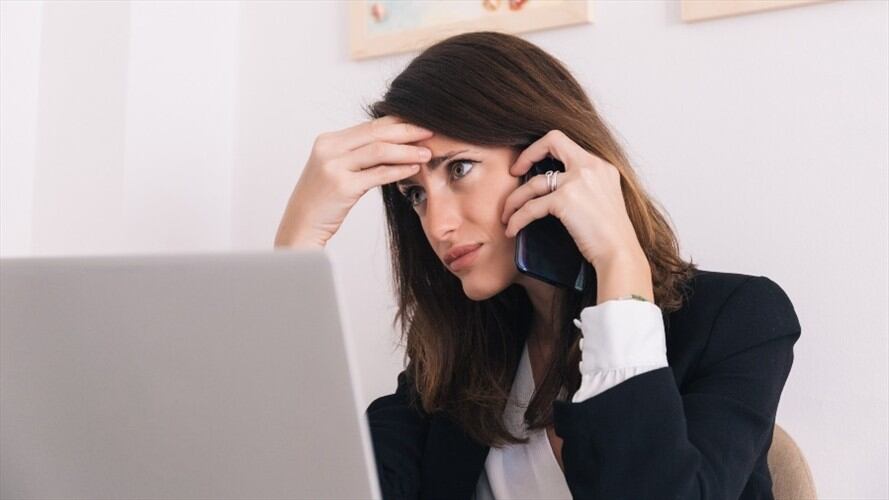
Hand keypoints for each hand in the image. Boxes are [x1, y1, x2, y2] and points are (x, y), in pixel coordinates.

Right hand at [275, 115, 433, 247]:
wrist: (300, 227)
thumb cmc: (321, 202)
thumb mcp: (335, 170)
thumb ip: (357, 155)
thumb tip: (392, 144)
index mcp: (328, 141)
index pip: (370, 125)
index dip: (397, 122)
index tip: (419, 123)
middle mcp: (329, 149)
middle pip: (376, 133)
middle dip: (407, 131)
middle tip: (430, 132)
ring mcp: (334, 167)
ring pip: (380, 151)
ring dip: (407, 151)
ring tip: (427, 154)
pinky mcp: (342, 186)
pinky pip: (378, 174)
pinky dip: (399, 170)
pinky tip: (413, 169)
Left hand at [500, 129, 645, 270]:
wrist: (620, 253)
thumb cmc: (611, 235)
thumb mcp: (604, 198)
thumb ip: (585, 185)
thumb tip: (554, 187)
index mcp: (601, 165)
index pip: (566, 143)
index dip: (543, 149)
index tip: (530, 166)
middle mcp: (590, 166)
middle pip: (551, 141)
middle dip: (526, 155)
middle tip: (513, 173)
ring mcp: (577, 181)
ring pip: (533, 183)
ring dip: (514, 200)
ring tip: (506, 215)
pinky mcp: (565, 200)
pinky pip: (530, 207)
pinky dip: (517, 219)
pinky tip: (512, 229)